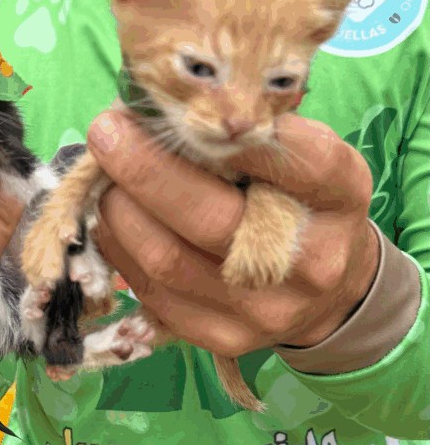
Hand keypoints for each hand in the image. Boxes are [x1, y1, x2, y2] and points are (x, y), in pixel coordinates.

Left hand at [87, 110, 378, 357]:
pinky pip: (152, 293)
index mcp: (339, 198)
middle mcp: (311, 262)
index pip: (292, 161)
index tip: (176, 106)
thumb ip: (255, 132)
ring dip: (120, 210)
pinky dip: (121, 248)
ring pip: (166, 260)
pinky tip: (116, 217)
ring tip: (106, 175)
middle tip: (107, 131)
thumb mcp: (305, 155)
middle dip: (144, 170)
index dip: (230, 136)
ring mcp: (266, 310)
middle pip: (210, 219)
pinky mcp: (224, 338)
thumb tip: (166, 110)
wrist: (328, 291)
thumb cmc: (304, 202)